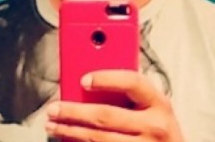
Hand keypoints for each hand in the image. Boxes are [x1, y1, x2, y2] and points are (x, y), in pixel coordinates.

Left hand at [45, 70, 183, 141]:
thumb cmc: (160, 126)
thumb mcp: (153, 105)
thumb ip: (131, 93)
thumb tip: (93, 83)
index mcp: (159, 102)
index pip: (132, 82)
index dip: (107, 78)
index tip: (83, 79)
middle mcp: (154, 126)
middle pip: (106, 116)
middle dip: (75, 112)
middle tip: (54, 108)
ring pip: (99, 139)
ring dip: (72, 132)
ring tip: (54, 125)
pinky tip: (69, 140)